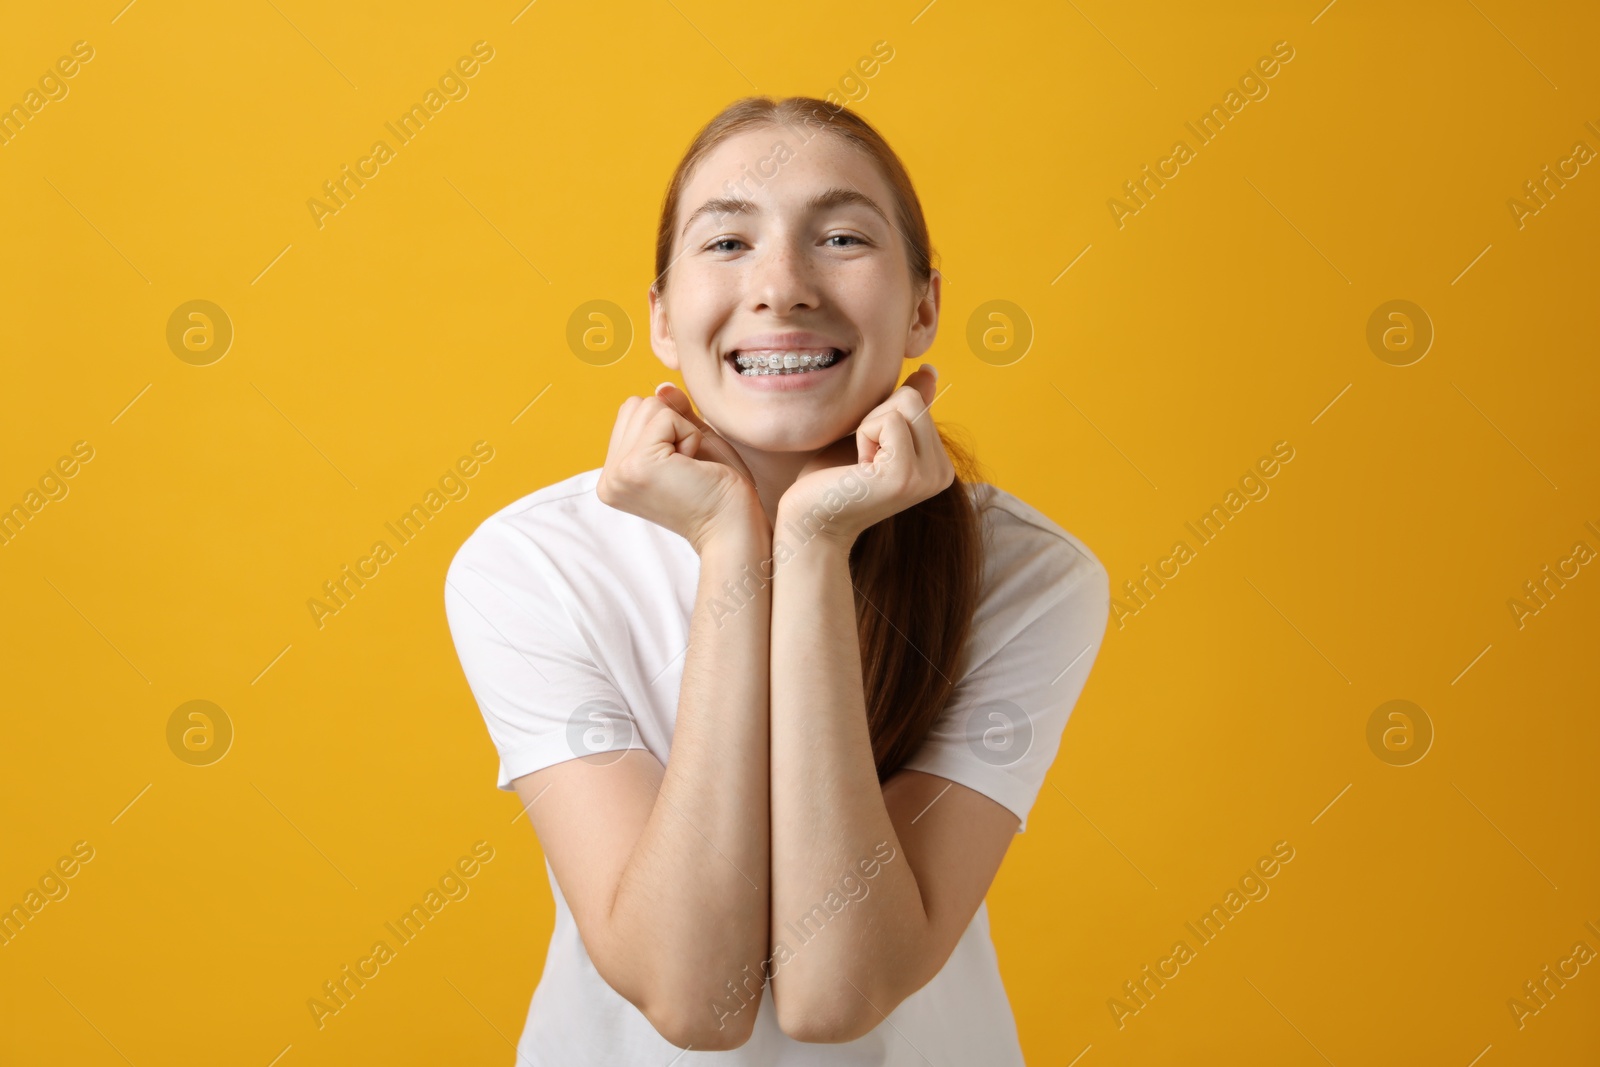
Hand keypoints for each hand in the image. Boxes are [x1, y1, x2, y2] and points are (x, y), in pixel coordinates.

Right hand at [596, 383, 766, 553]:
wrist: (734, 528)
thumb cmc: (720, 491)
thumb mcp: (694, 443)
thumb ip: (674, 415)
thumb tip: (662, 386)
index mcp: (614, 476)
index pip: (630, 414)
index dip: (668, 428)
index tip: (682, 467)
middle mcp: (609, 478)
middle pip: (636, 405)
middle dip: (673, 426)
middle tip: (688, 467)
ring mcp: (618, 473)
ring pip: (649, 406)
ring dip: (682, 431)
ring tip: (690, 468)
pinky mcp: (637, 466)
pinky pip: (666, 417)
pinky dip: (690, 436)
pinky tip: (693, 468)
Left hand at [776, 364, 951, 548]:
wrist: (809, 520)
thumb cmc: (832, 478)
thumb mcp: (873, 435)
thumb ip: (904, 408)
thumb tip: (929, 370)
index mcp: (940, 464)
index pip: (917, 399)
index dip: (879, 417)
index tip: (867, 457)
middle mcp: (943, 473)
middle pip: (911, 398)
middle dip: (874, 418)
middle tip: (861, 460)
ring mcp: (928, 477)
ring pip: (903, 403)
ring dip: (868, 427)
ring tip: (860, 465)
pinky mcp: (906, 475)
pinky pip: (890, 421)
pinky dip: (864, 436)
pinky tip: (858, 470)